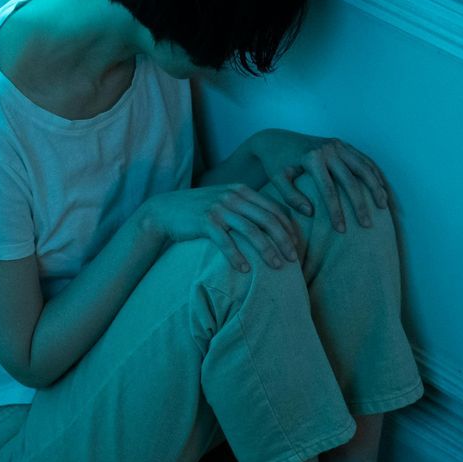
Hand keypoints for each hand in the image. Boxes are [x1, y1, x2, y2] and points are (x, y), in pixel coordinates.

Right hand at [139, 183, 304, 273]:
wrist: (166, 211)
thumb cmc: (200, 210)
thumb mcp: (225, 202)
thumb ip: (246, 207)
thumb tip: (273, 225)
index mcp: (241, 190)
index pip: (273, 209)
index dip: (288, 228)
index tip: (296, 245)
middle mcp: (232, 196)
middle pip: (266, 219)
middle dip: (283, 240)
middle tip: (292, 259)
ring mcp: (218, 208)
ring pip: (250, 230)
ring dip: (266, 250)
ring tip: (275, 267)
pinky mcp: (204, 221)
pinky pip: (225, 241)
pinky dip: (236, 256)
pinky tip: (244, 270)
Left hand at [248, 130, 389, 232]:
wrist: (276, 140)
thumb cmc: (275, 164)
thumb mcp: (277, 180)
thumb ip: (291, 197)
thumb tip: (311, 212)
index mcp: (311, 158)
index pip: (329, 190)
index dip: (337, 211)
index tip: (341, 230)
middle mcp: (327, 149)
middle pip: (351, 180)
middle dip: (360, 204)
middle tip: (367, 225)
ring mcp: (337, 145)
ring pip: (363, 167)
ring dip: (375, 187)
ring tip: (383, 207)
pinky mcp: (342, 144)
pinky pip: (363, 159)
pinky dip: (374, 173)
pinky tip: (381, 188)